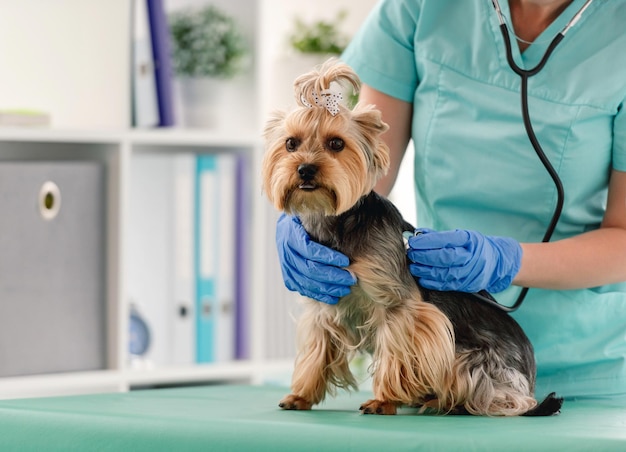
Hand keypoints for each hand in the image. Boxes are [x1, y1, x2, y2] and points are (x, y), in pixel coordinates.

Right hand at [276, 214, 355, 303]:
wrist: (290, 224)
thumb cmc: (308, 215)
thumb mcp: (313, 210)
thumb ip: (325, 213)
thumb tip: (344, 211)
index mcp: (290, 232)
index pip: (309, 249)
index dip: (328, 257)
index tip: (346, 261)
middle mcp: (285, 250)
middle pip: (308, 269)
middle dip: (332, 276)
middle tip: (351, 278)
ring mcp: (285, 265)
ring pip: (305, 282)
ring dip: (327, 288)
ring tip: (345, 289)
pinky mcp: (288, 276)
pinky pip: (301, 289)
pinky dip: (317, 295)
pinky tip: (333, 297)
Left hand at [407, 229, 521, 292]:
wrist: (496, 262)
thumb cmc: (473, 246)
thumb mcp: (462, 236)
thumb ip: (440, 236)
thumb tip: (417, 234)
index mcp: (468, 240)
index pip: (445, 240)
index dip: (427, 242)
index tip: (413, 242)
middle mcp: (470, 256)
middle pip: (444, 257)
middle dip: (424, 256)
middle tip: (411, 254)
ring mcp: (469, 272)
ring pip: (444, 273)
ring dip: (425, 270)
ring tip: (413, 266)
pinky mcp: (466, 284)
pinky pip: (446, 284)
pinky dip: (432, 282)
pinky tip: (422, 278)